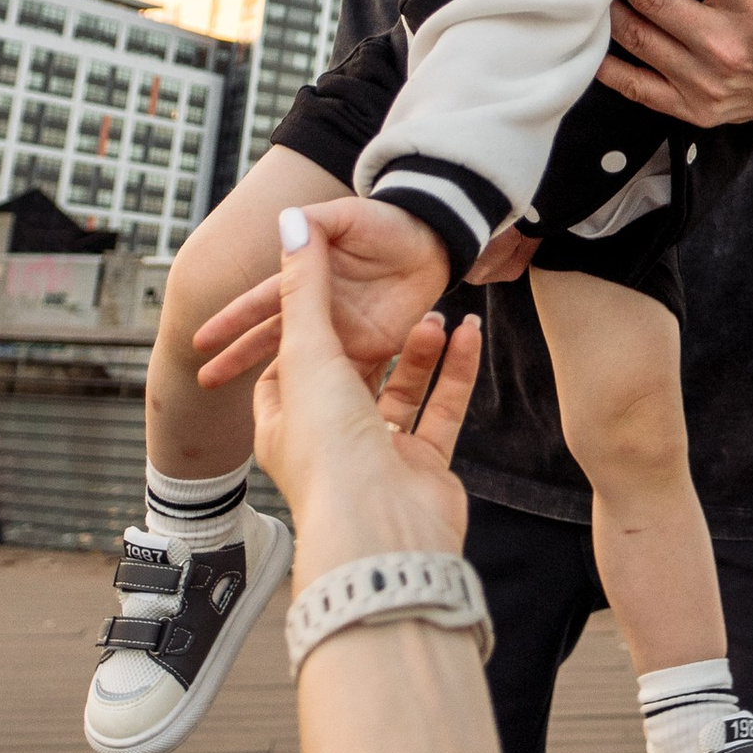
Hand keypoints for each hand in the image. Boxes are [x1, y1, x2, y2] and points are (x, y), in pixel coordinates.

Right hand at [192, 191, 451, 389]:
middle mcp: (321, 312)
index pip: (262, 304)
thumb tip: (286, 221)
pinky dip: (333, 395)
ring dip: (278, 386)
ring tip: (252, 408)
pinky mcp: (375, 350)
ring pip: (304, 365)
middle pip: (271, 341)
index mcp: (309, 283)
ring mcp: (346, 335)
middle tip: (203, 381)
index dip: (232, 322)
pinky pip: (350, 377)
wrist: (436, 242)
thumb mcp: (351, 218)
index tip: (200, 342)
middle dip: (237, 359)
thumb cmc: (391, 226)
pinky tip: (313, 416)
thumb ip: (319, 225)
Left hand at [248, 208, 482, 589]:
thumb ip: (305, 290)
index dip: (308, 322)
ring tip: (438, 311)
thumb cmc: (329, 449)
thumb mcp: (308, 355)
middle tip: (398, 290)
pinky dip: (453, 373)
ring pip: (400, 389)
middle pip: (351, 372)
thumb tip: (289, 223)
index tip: (331, 282)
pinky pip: (439, 411)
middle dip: (376, 331)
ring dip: (418, 350)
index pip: (289, 363)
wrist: (382, 529)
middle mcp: (328, 440)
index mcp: (284, 422)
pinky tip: (469, 334)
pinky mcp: (421, 467)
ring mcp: (376, 455)